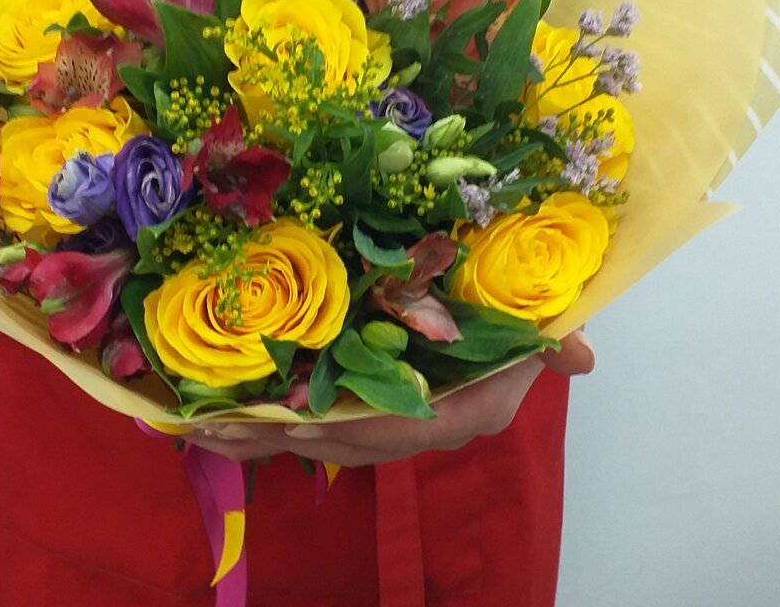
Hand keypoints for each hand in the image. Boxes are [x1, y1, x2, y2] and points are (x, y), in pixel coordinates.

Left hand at [183, 330, 594, 466]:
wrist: (503, 348)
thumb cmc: (511, 338)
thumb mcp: (531, 342)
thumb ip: (547, 348)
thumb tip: (580, 357)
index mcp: (453, 414)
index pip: (396, 430)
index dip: (347, 429)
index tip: (299, 425)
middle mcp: (413, 428)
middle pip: (339, 441)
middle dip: (280, 438)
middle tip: (215, 430)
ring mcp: (384, 423)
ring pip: (315, 438)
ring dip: (260, 434)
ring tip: (199, 428)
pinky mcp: (360, 411)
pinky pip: (307, 423)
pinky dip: (263, 424)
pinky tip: (218, 421)